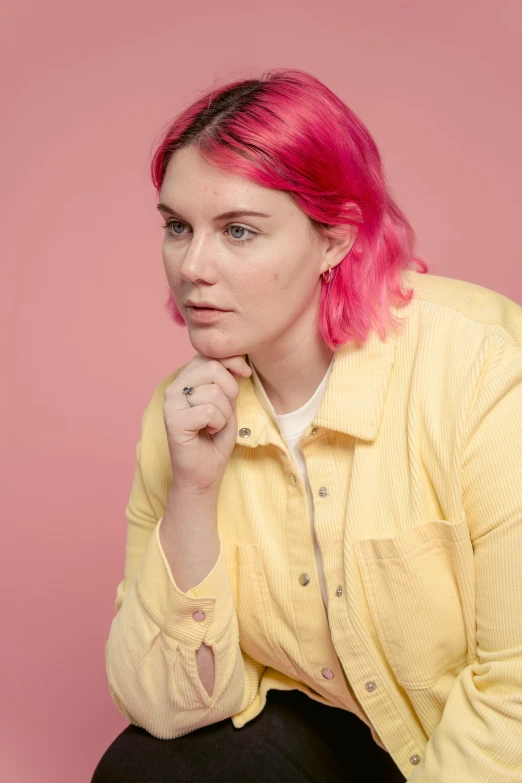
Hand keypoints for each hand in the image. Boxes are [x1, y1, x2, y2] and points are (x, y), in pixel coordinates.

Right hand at [163, 353, 251, 493]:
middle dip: (231, 390)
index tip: (245, 374)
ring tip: (215, 425)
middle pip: (212, 367)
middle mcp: (174, 388)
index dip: (232, 361)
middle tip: (225, 411)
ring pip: (214, 392)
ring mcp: (170, 404)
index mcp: (184, 380)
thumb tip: (239, 359)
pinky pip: (209, 411)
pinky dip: (218, 424)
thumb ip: (228, 380)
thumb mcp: (227, 403)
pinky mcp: (173, 421)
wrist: (204, 474)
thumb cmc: (215, 439)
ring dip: (225, 413)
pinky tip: (209, 432)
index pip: (208, 355)